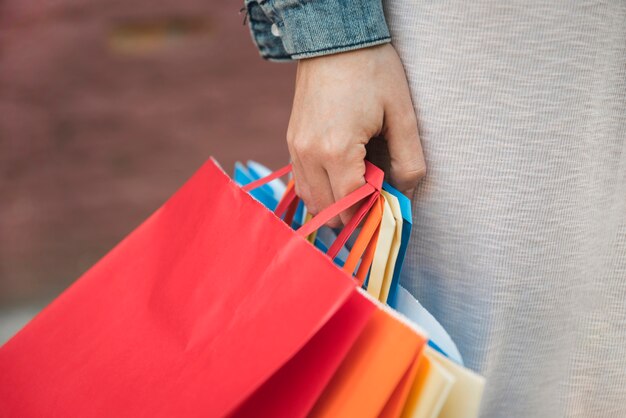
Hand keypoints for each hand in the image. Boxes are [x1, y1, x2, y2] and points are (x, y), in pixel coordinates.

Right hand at [287, 43, 425, 226]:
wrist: (333, 37)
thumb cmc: (373, 70)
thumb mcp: (402, 114)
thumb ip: (408, 161)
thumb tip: (406, 196)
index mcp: (336, 150)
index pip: (352, 203)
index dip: (372, 211)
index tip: (389, 206)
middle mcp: (309, 154)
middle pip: (328, 209)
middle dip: (354, 213)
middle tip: (376, 201)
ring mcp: (296, 148)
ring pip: (311, 200)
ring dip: (334, 206)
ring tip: (359, 194)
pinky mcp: (292, 141)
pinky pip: (301, 182)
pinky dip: (320, 191)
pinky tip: (340, 181)